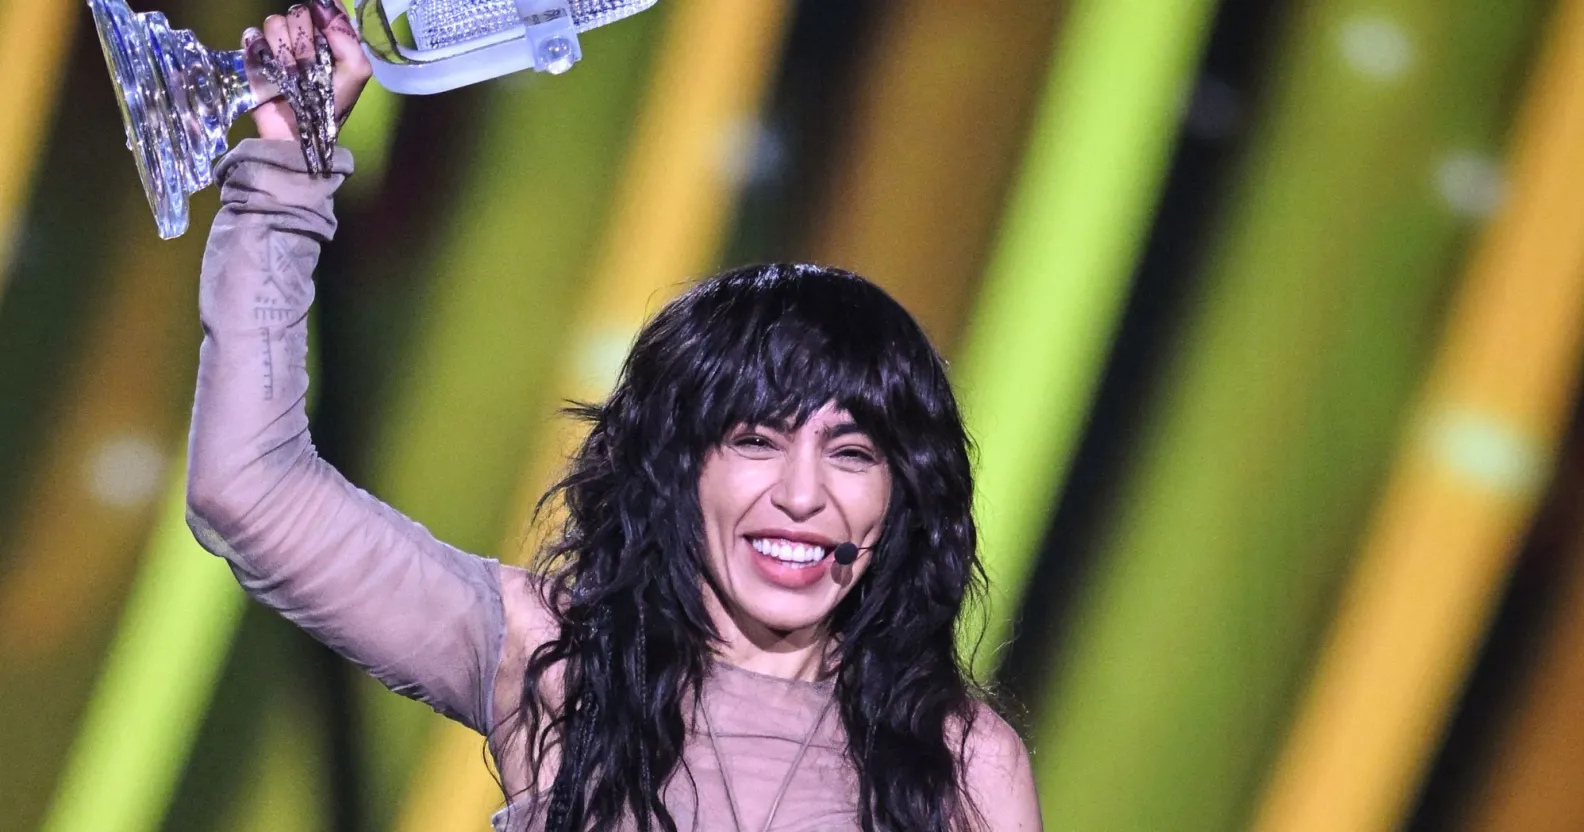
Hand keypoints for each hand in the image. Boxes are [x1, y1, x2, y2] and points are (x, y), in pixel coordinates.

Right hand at [243, 0, 370, 141]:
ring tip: (290, 74)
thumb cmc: (330, 105)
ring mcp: (277, 44)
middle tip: (308, 66)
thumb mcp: (355, 73)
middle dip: (304, 41)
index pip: (324, 7)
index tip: (323, 35)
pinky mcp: (255, 54)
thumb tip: (324, 5)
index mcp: (329, 37)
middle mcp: (303, 36)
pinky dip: (260, 51)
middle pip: (297, 12)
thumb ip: (348, 39)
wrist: (299, 134)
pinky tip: (270, 68)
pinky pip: (252, 36)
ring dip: (284, 50)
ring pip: (274, 23)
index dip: (322, 17)